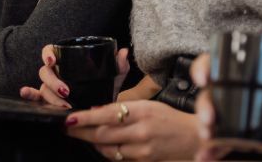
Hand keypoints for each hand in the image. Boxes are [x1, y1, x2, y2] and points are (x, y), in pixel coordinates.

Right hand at [19, 44, 129, 107]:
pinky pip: (36, 98)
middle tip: (67, 91)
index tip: (53, 61)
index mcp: (67, 61)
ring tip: (65, 105)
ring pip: (42, 87)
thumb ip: (119, 64)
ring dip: (51, 96)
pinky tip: (26, 94)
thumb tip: (123, 52)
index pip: (50, 51)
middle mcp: (56, 73)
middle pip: (45, 72)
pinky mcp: (49, 102)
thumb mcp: (113, 76)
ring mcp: (51, 88)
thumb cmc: (105, 87)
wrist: (105, 108)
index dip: (48, 54)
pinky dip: (30, 96)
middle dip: (53, 82)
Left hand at [66, 99, 198, 160]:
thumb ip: (125, 107)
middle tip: (67, 128)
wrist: (194, 138)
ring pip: (108, 149)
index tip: (70, 118)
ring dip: (92, 143)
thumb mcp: (149, 105)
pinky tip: (100, 146)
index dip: (86, 118)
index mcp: (142, 111)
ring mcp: (142, 149)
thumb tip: (99, 110)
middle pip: (103, 134)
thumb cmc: (171, 119)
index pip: (107, 114)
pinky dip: (107, 152)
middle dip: (81, 132)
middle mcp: (141, 131)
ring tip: (80, 135)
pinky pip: (119, 158)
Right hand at [190, 54, 261, 160]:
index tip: (204, 77)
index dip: (202, 68)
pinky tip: (204, 156)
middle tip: (209, 117)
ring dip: (203, 127)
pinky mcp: (231, 134)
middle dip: (203, 106)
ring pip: (207, 118)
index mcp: (240, 74)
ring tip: (208, 137)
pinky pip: (216, 142)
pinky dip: (209, 150)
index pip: (214, 64)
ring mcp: (227, 114)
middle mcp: (228, 92)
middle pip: (207, 94)